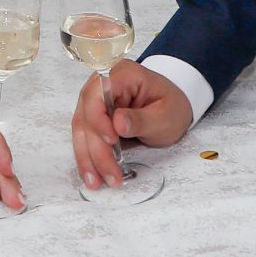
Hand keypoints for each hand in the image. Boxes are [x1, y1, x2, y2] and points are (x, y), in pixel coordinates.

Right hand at [71, 59, 192, 189]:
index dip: (98, 117)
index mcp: (123, 75)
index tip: (111, 140)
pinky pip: (85, 137)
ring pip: (82, 130)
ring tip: (96, 182)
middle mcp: (102, 84)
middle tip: (110, 174)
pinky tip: (92, 175)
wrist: (173, 108)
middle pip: (87, 115)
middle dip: (96, 148)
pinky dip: (88, 157)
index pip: (98, 92)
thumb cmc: (171, 106)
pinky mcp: (94, 117)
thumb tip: (117, 123)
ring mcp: (95, 101)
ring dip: (87, 158)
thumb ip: (141, 119)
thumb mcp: (165, 116)